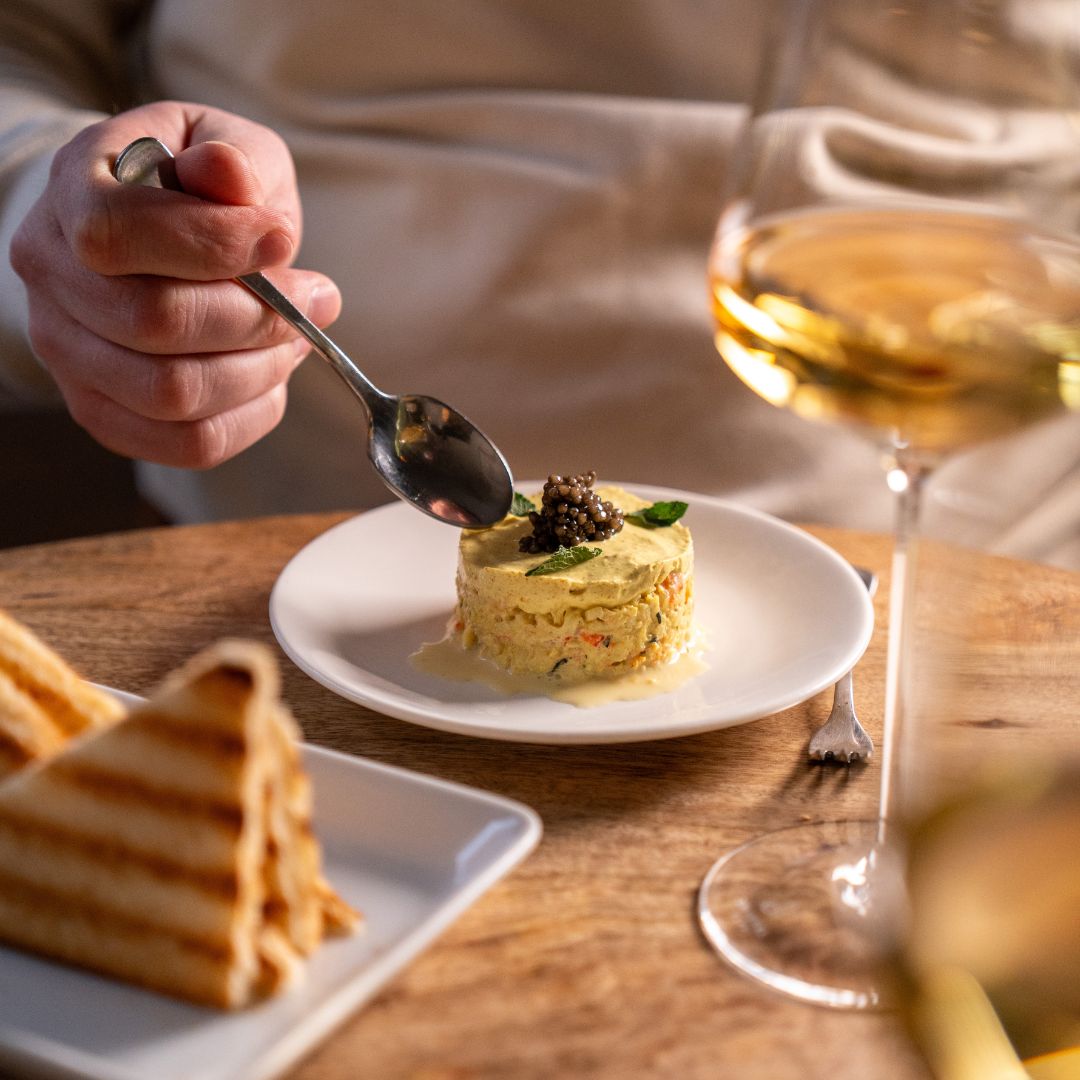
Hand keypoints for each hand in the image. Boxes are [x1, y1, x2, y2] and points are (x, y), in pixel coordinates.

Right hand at [9, 101, 341, 467]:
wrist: (149, 233)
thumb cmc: (194, 187)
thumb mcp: (225, 145)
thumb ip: (234, 160)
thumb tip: (228, 176)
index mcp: (73, 193)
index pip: (120, 233)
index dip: (217, 244)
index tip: (284, 240)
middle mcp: (53, 276)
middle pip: (156, 322)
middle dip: (259, 316)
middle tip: (314, 298)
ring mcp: (69, 352)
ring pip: (174, 394)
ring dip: (261, 370)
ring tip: (296, 337)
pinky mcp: (105, 411)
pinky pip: (188, 444)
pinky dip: (252, 416)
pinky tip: (271, 375)